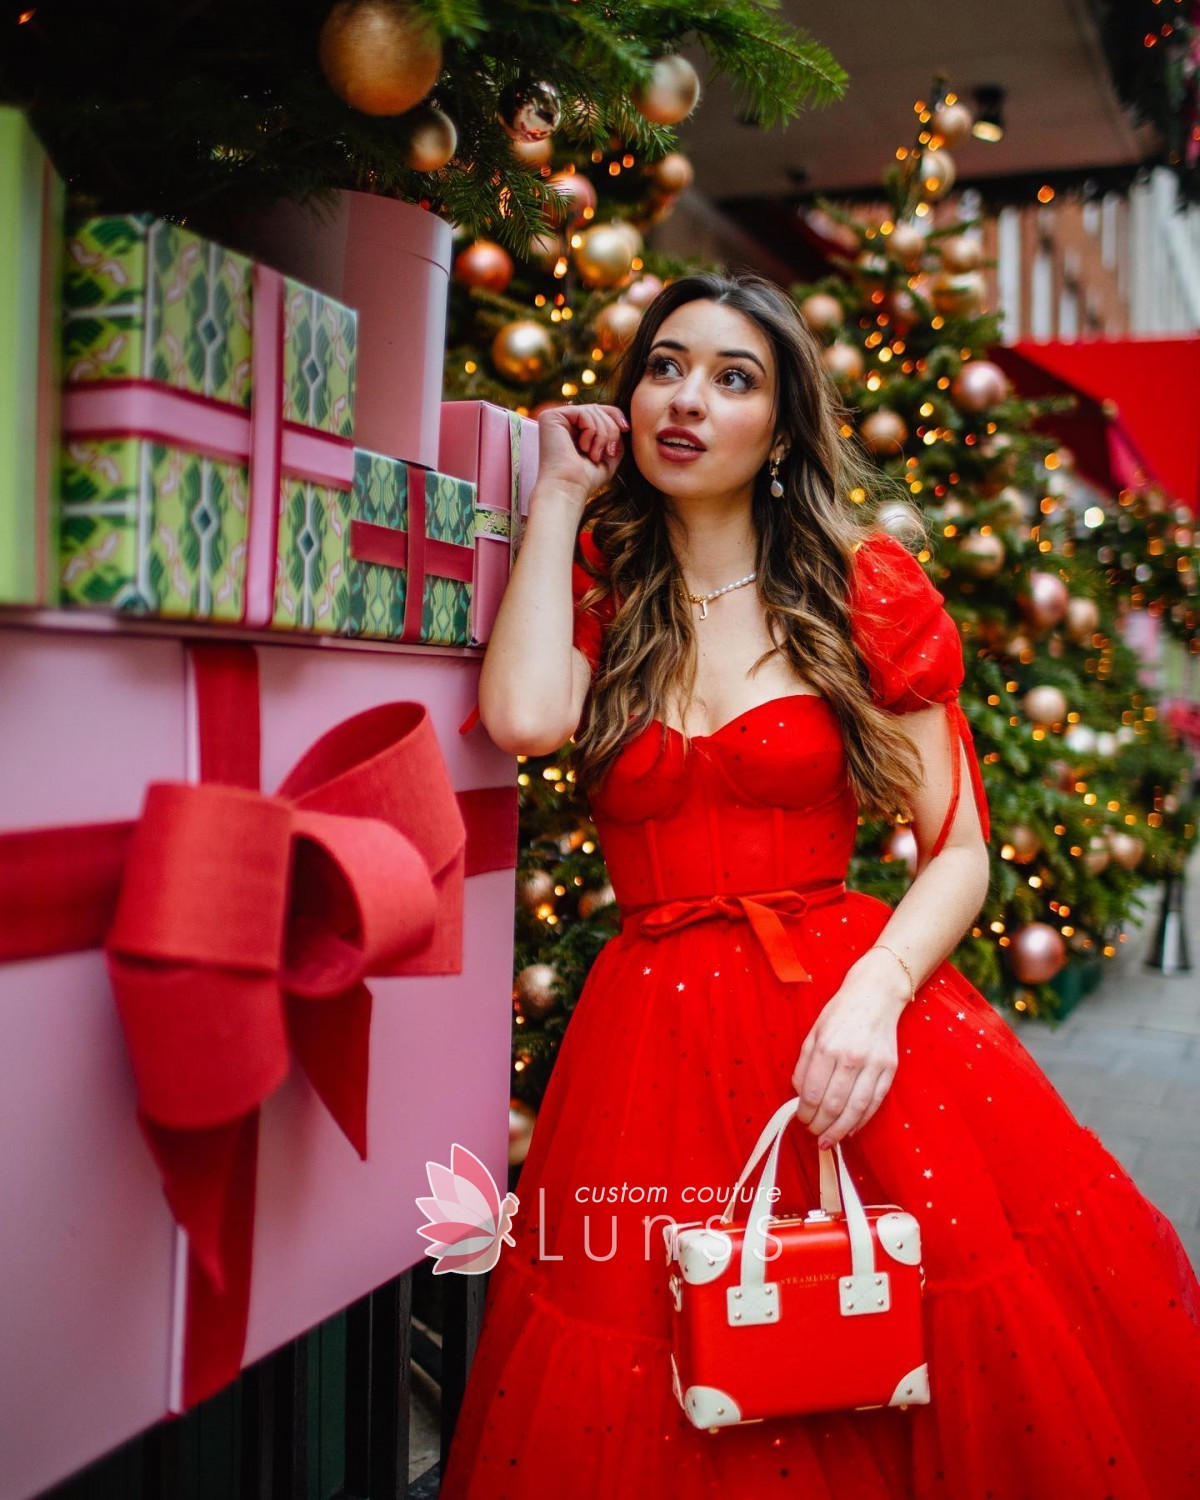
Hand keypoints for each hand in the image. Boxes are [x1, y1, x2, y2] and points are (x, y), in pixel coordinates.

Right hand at [533, 403, 628, 505]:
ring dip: (602, 435)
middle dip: (611, 430)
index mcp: (573, 429)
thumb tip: (621, 422)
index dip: (615, 416)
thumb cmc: (587, 479)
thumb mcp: (608, 456)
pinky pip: (583, 412)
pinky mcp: (550, 417)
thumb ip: (614, 436)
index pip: (598, 411)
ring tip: (594, 455)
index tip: (626, 429)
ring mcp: (554, 418)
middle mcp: (562, 422)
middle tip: (609, 451)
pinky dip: (591, 431)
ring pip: (593, 410)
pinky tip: (583, 448)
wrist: (570, 489)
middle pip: (598, 409)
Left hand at [791, 969, 904, 1148]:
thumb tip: (799, 1095)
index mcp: (828, 1047)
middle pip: (833, 1105)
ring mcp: (873, 1065)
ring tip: (829, 1140)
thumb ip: (804, 1064)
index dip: (804, 1112)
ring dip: (840, 1130)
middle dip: (820, 1125)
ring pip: (855, 1109)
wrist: (876, 996)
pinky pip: (875, 1102)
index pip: (812, 1092)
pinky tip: (851, 1129)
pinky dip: (862, 1120)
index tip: (800, 1118)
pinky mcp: (889, 1069)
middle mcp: (851, 1058)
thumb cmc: (840, 1013)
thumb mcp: (813, 1033)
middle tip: (813, 1134)